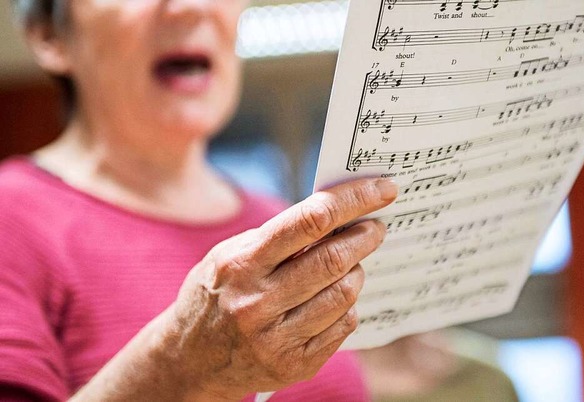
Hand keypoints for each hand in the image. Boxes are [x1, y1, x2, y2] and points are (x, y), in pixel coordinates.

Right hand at [163, 178, 397, 399]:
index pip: (309, 220)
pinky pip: (342, 326)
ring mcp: (276, 339)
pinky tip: (334, 297)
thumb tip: (335, 215)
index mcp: (242, 264)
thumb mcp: (229, 256)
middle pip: (334, 260)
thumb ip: (276, 237)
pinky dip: (346, 306)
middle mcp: (258, 302)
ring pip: (343, 295)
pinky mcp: (293, 366)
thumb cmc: (214, 295)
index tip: (382, 189)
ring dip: (356, 272)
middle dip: (365, 237)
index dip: (354, 200)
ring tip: (351, 263)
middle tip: (375, 228)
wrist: (189, 361)